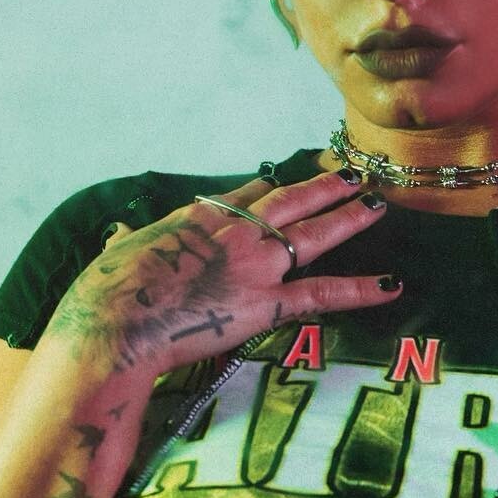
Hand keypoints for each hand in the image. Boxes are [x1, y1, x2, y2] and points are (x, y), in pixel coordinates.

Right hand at [50, 169, 398, 376]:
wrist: (115, 325)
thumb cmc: (105, 296)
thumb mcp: (114, 258)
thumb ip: (126, 245)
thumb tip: (118, 236)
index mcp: (194, 220)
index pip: (242, 195)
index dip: (268, 185)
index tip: (286, 174)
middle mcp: (233, 232)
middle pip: (288, 200)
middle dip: (321, 185)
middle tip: (350, 172)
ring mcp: (255, 265)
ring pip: (314, 233)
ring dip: (348, 216)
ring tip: (376, 202)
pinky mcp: (266, 304)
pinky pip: (324, 294)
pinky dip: (360, 289)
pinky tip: (392, 284)